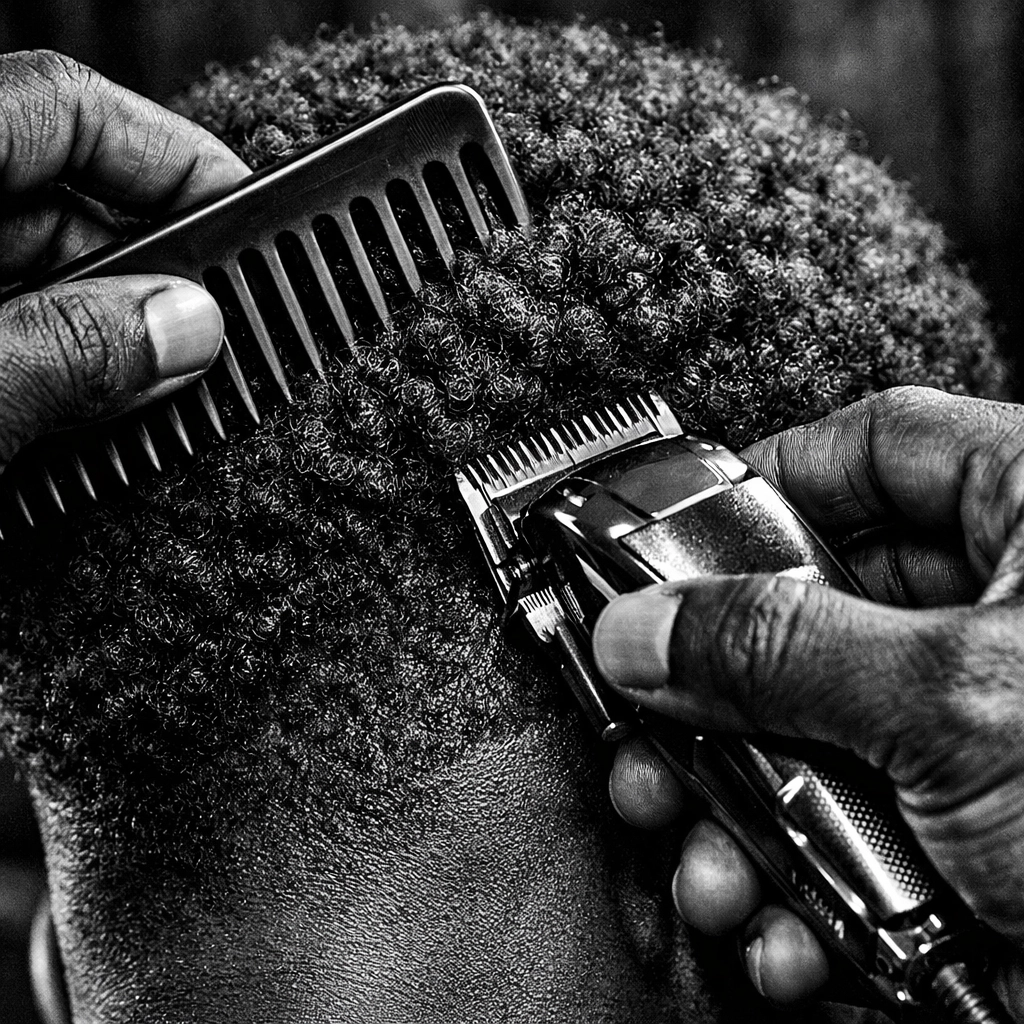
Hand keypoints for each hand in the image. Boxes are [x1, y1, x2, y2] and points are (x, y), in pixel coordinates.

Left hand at [0, 50, 249, 470]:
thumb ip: (67, 353)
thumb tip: (188, 327)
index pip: (61, 108)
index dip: (169, 151)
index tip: (252, 214)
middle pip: (56, 201)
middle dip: (149, 273)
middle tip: (217, 337)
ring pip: (35, 276)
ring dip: (107, 337)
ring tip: (163, 400)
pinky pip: (10, 330)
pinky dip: (57, 369)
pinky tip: (97, 420)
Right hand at [593, 385, 1023, 1016]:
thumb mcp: (962, 698)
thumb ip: (779, 648)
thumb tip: (642, 628)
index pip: (872, 448)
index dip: (761, 480)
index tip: (666, 539)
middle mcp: (1002, 620)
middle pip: (809, 612)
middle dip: (713, 698)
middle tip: (649, 737)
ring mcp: (981, 735)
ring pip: (811, 741)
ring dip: (738, 820)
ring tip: (708, 868)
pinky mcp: (971, 837)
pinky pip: (852, 837)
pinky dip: (802, 900)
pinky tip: (786, 940)